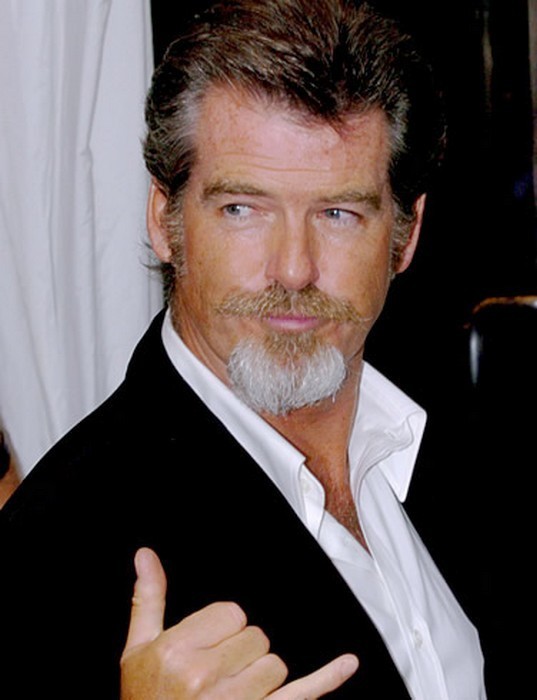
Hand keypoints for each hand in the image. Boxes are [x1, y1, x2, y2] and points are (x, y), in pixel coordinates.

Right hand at [120, 548, 357, 698]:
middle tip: (214, 675)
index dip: (222, 627)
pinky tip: (347, 663)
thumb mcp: (137, 652)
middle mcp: (205, 678)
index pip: (231, 613)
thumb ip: (147, 600)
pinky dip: (328, 678)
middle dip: (240, 651)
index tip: (207, 646)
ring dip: (260, 677)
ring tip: (228, 694)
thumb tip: (146, 555)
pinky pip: (302, 694)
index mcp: (177, 653)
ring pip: (275, 665)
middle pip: (255, 637)